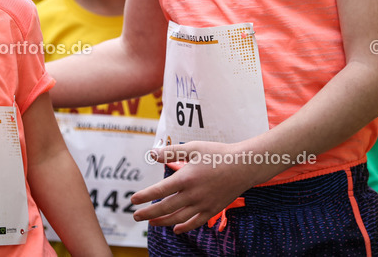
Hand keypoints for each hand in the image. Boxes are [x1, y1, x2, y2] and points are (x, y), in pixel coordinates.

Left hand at [131, 141, 263, 233]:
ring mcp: (203, 204)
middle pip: (165, 208)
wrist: (244, 165)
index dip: (144, 196)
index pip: (159, 190)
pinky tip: (176, 229)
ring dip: (163, 221)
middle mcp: (193, 194)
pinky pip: (195, 223)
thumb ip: (171, 152)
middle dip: (148, 213)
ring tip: (152, 222)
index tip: (133, 200)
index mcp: (186, 178)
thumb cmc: (218, 154)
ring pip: (178, 218)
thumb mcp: (194, 147)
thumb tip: (152, 153)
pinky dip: (184, 227)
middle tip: (136, 216)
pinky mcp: (212, 209)